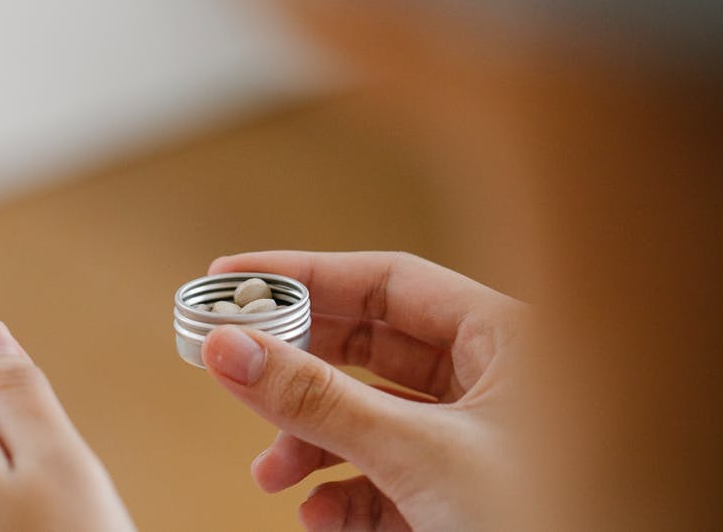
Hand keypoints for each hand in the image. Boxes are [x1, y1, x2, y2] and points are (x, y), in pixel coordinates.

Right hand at [202, 251, 525, 530]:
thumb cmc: (553, 517)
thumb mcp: (421, 455)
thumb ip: (320, 401)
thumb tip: (229, 348)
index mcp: (506, 340)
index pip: (386, 281)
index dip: (304, 275)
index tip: (232, 278)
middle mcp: (491, 382)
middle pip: (368, 351)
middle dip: (298, 370)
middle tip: (232, 367)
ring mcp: (477, 442)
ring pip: (370, 420)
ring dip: (311, 444)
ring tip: (271, 473)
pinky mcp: (462, 497)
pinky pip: (386, 478)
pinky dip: (345, 495)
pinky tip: (321, 517)